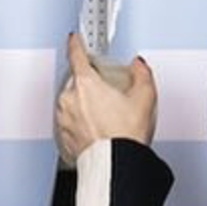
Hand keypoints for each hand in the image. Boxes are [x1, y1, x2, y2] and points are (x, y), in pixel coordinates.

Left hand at [57, 32, 156, 161]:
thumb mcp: (144, 98)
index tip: (74, 39)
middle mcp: (69, 99)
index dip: (75, 44)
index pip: (76, 55)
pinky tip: (97, 131)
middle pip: (76, 81)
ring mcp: (63, 119)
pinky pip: (70, 123)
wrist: (115, 166)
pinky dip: (80, 123)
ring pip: (71, 102)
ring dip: (84, 105)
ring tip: (105, 118)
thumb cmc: (125, 136)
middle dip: (89, 85)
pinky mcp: (62, 136)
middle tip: (108, 96)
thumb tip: (138, 65)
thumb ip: (141, 74)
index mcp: (85, 84)